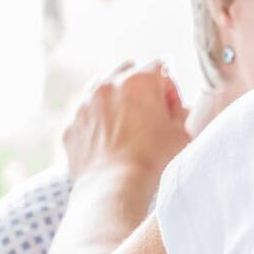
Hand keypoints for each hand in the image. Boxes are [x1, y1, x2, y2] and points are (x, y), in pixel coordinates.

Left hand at [63, 60, 190, 183]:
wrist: (114, 185)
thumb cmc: (151, 159)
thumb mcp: (181, 134)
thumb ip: (180, 114)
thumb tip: (176, 111)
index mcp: (140, 81)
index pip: (161, 68)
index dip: (170, 89)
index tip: (171, 110)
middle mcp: (109, 84)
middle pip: (128, 70)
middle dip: (140, 87)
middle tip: (150, 112)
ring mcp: (85, 103)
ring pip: (102, 87)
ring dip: (116, 98)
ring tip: (128, 123)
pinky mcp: (72, 124)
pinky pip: (87, 113)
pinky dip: (98, 121)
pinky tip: (110, 141)